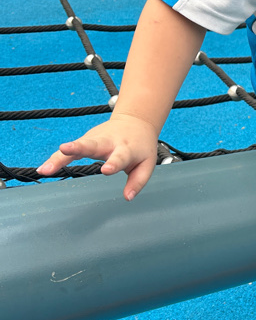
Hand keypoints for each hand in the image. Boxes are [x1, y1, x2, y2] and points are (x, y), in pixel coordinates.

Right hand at [36, 115, 158, 201]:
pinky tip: (44, 169)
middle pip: (92, 145)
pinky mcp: (85, 140)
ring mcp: (95, 139)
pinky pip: (69, 152)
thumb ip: (138, 181)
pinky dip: (57, 159)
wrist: (136, 122)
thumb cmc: (140, 146)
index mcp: (126, 148)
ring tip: (46, 168)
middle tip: (65, 149)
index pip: (120, 157)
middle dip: (78, 147)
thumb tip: (128, 197)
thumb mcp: (147, 163)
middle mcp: (109, 142)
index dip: (113, 164)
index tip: (106, 170)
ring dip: (60, 156)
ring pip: (77, 147)